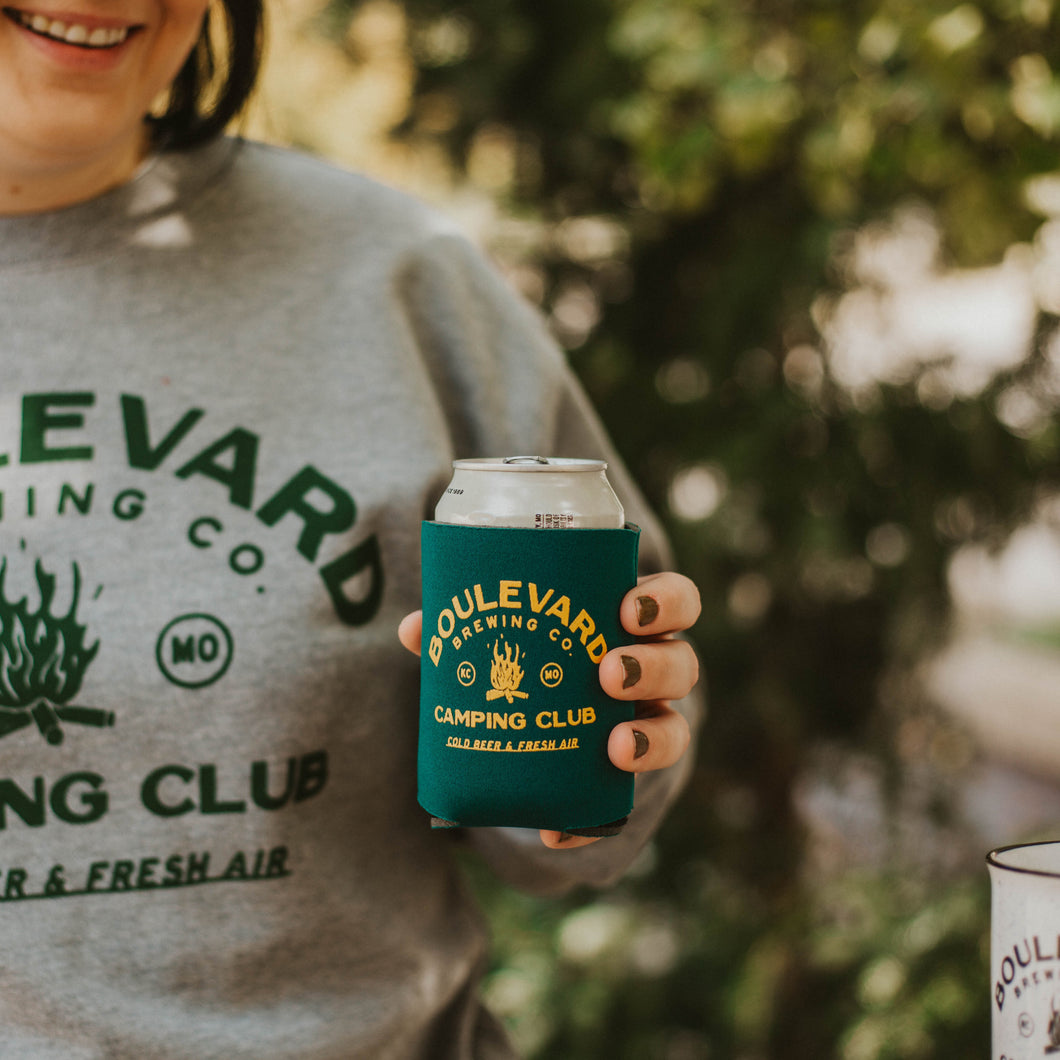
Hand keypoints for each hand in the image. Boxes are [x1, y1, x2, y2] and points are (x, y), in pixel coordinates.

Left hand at [398, 570, 700, 848]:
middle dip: (654, 668)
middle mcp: (654, 674)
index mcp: (633, 625)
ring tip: (615, 746)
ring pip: (675, 729)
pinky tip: (559, 831)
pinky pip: (622, 804)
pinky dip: (591, 822)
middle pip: (683, 665)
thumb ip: (465, 629)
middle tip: (611, 673)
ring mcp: (647, 726)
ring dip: (651, 738)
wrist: (540, 733)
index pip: (676, 601)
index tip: (627, 608)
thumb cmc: (532, 662)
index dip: (666, 601)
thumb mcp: (504, 639)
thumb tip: (416, 628)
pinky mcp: (621, 782)